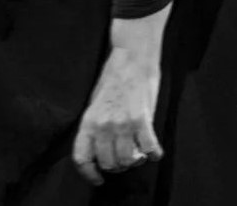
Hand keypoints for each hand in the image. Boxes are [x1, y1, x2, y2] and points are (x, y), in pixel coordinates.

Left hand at [72, 44, 163, 185]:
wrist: (131, 57)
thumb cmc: (113, 78)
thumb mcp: (95, 103)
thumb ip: (96, 127)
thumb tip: (101, 149)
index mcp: (88, 121)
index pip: (82, 157)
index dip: (90, 174)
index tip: (98, 178)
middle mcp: (102, 125)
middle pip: (108, 163)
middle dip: (117, 166)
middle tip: (124, 158)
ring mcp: (122, 123)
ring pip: (128, 160)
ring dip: (136, 161)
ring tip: (139, 152)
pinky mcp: (141, 119)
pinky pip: (149, 149)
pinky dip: (153, 154)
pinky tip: (154, 150)